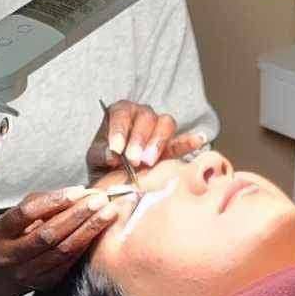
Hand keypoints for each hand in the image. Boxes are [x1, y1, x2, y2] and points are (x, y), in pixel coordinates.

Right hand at [0, 187, 118, 292]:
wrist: (6, 270)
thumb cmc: (16, 235)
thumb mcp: (20, 215)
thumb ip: (43, 203)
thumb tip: (79, 193)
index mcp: (0, 232)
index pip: (27, 213)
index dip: (54, 201)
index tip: (79, 191)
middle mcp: (9, 255)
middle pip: (47, 234)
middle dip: (77, 215)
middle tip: (99, 200)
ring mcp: (25, 273)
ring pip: (61, 250)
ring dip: (87, 230)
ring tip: (106, 214)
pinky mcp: (42, 284)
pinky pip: (68, 263)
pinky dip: (84, 246)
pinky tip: (97, 233)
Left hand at [86, 100, 208, 177]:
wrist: (114, 181)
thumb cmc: (103, 165)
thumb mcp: (95, 158)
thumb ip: (101, 153)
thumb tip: (112, 153)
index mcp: (120, 113)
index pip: (122, 114)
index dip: (120, 129)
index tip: (117, 148)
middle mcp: (141, 115)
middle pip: (146, 117)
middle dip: (140, 138)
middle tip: (133, 159)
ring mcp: (158, 129)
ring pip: (165, 124)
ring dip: (158, 141)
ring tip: (148, 161)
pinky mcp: (171, 146)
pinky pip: (181, 141)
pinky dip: (189, 141)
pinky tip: (199, 139)